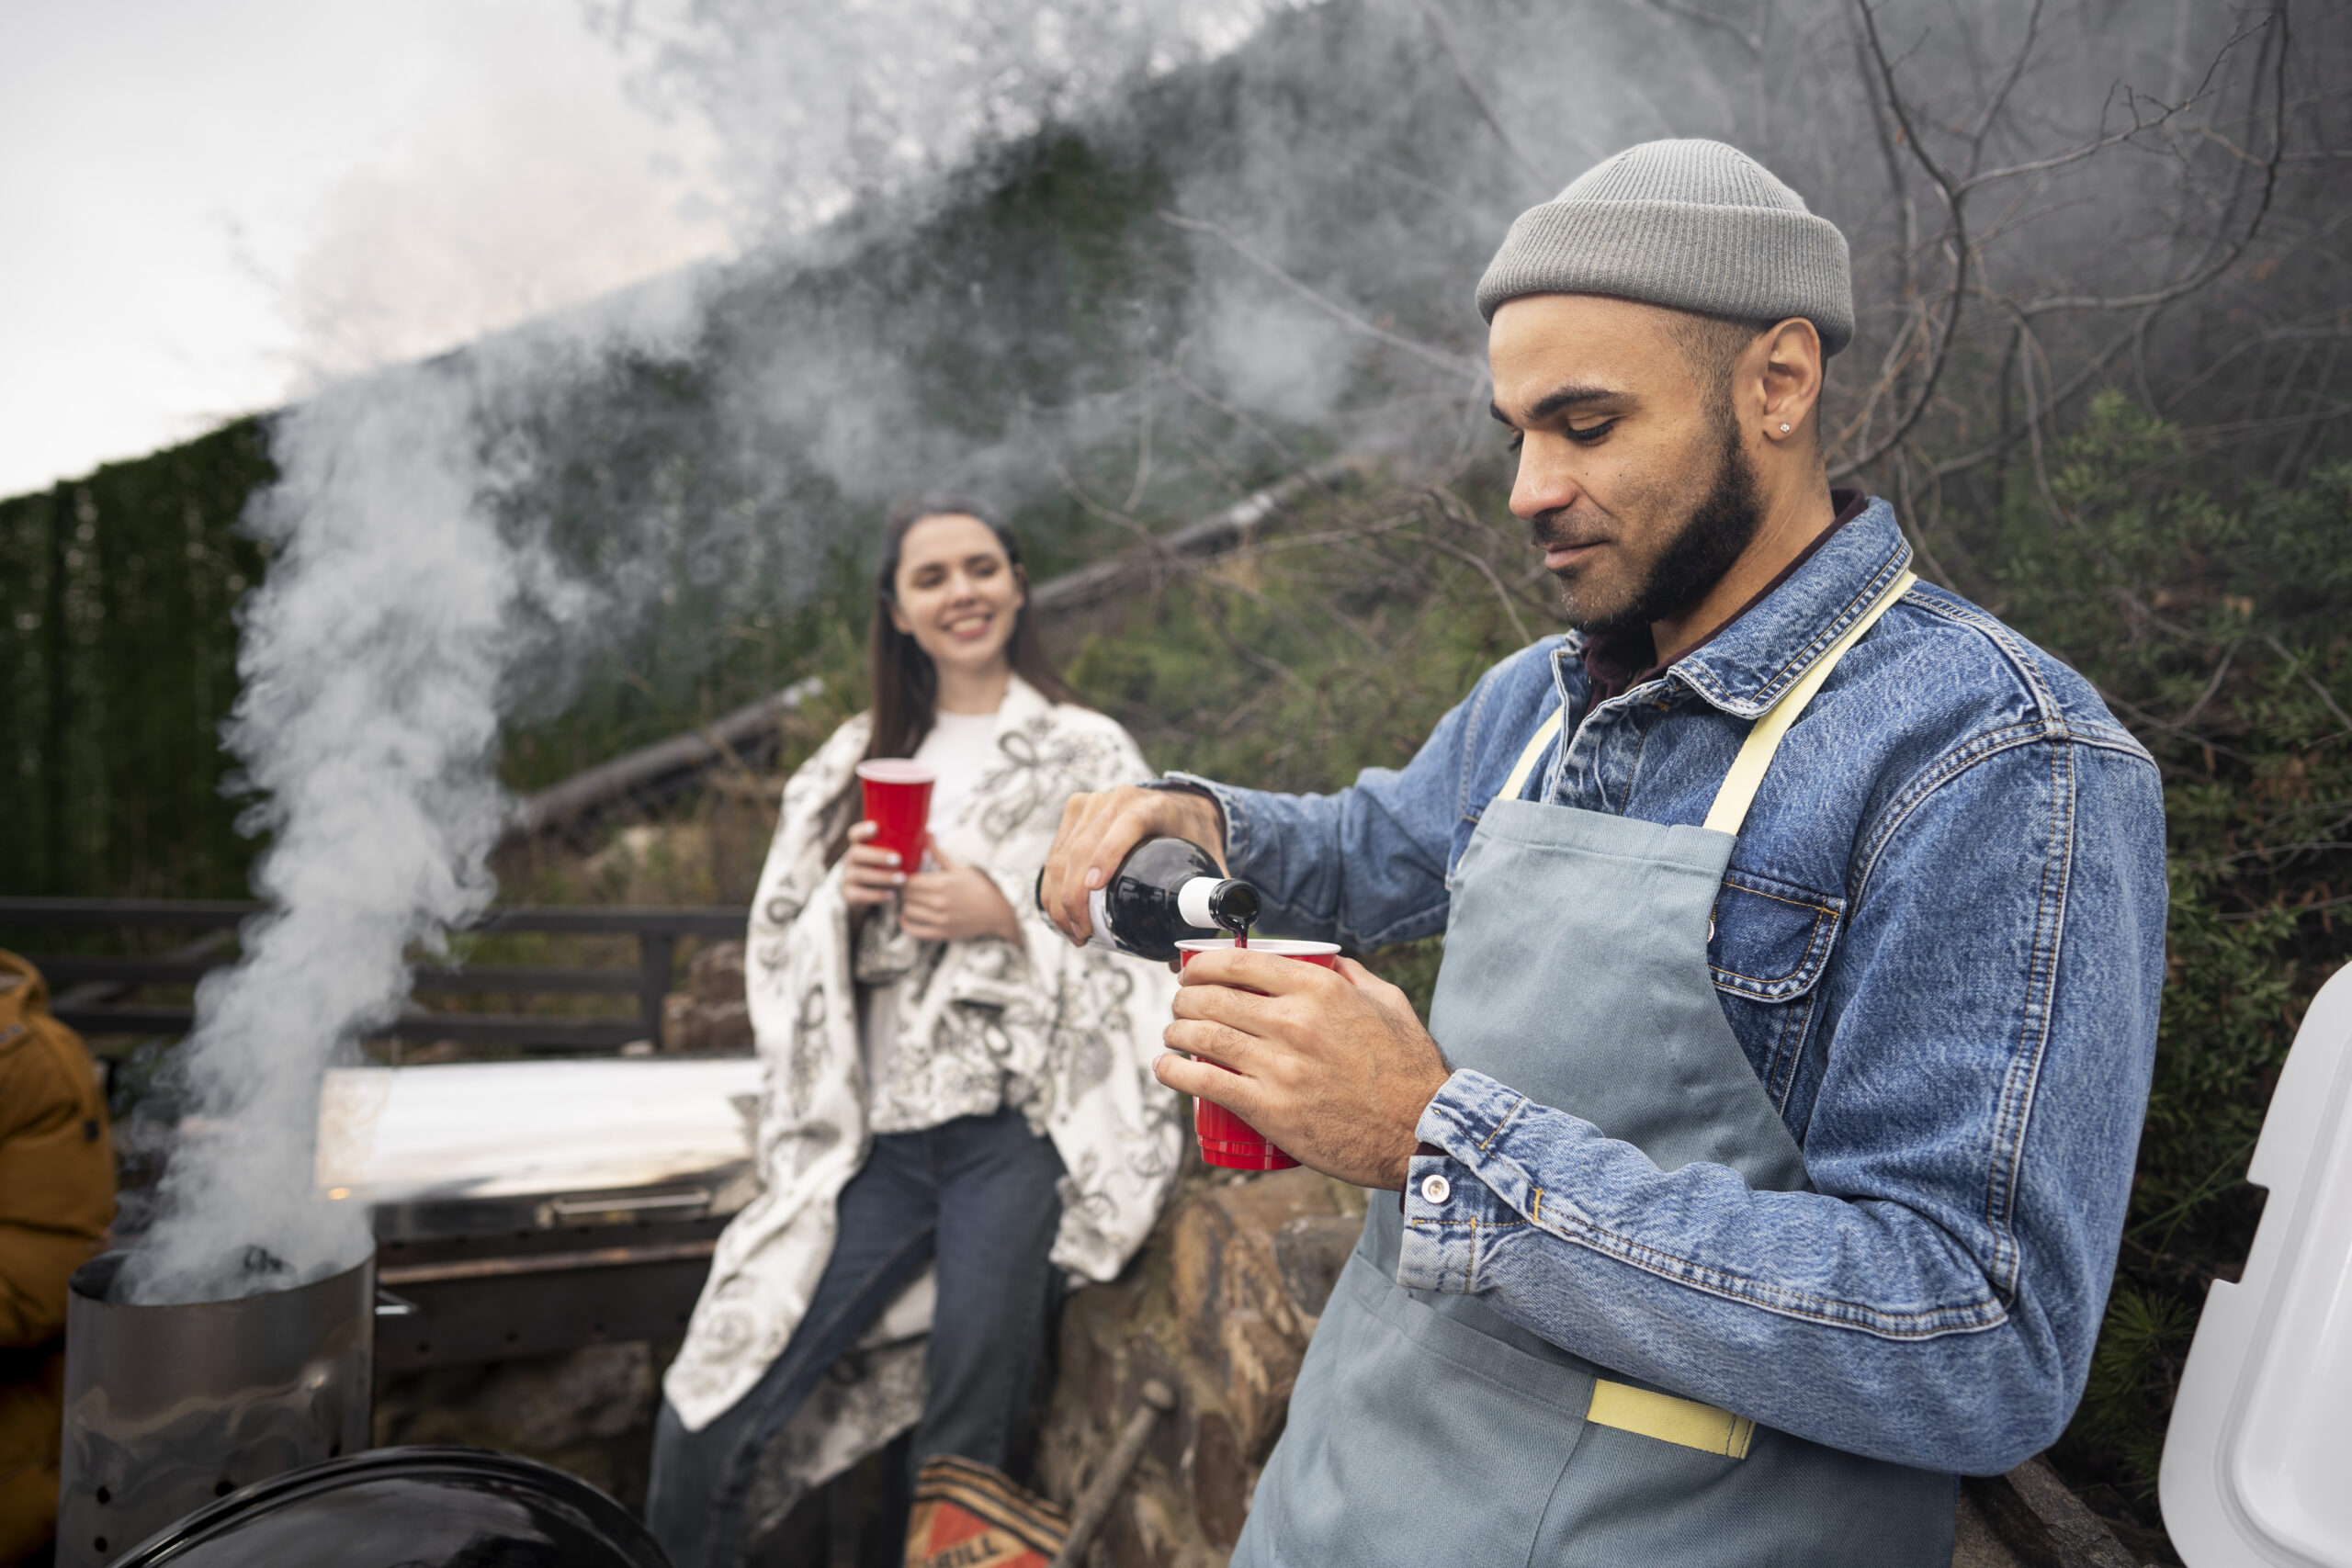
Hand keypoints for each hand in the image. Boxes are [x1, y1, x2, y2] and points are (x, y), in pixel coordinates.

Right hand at [841, 820, 905, 908]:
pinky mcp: (849, 894)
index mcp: (861, 845)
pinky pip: (858, 895)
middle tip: (898, 860)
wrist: (873, 893)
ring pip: (859, 874)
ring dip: (881, 877)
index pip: (855, 833)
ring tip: (901, 880)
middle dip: (877, 856)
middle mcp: (851, 859)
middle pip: (856, 853)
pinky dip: (875, 895)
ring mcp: (848, 876)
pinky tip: (891, 896)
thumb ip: (907, 845)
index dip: (863, 830)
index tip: (876, 828)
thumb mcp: (895, 854)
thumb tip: (930, 833)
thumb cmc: (889, 867)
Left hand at [899, 840, 1022, 943]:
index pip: (908, 880)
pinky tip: (906, 916)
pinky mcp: (942, 933)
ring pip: (907, 911)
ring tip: (910, 900)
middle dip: (904, 890)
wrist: (996, 913)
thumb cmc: (979, 887)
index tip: (904, 876)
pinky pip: (914, 931)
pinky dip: (906, 924)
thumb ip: (938, 853)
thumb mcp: (959, 868)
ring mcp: (940, 919)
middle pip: (905, 894)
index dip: (903, 877)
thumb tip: (927, 832)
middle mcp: (939, 901)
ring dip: (906, 905)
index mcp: (942, 882)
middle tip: (906, 887)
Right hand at [1040, 785, 1225, 946]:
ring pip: (1062, 853)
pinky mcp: (1076, 809)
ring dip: (1058, 897)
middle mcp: (1119, 799)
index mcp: (1153, 807)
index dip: (1107, 855)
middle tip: (1082, 935)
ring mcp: (1093, 802)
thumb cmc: (1195, 836)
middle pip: (1083, 847)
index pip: (1125, 827)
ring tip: (1072, 932)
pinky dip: (1052, 885)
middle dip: (1074, 897)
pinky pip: (1055, 851)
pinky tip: (1059, 912)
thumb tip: (1191, 951)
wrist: (1181, 804)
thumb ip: (1210, 899)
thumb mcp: (1210, 859)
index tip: (1095, 889)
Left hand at [1159, 950, 1450, 1189]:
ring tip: (1173, 1034)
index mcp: (1320, 989)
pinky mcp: (1270, 1109)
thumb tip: (1322, 960)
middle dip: (1184, 998)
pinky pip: (1204, 1083)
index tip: (1192, 972)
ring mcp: (1279, 1067)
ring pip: (1202, 1036)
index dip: (1203, 964)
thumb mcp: (1389, 1002)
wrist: (1421, 1133)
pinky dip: (1174, 1072)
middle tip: (1181, 1005)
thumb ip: (1352, 976)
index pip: (1240, 963)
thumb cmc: (1408, 1069)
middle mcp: (1295, 1022)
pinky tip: (1166, 1067)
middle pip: (1212, 998)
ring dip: (1175, 1030)